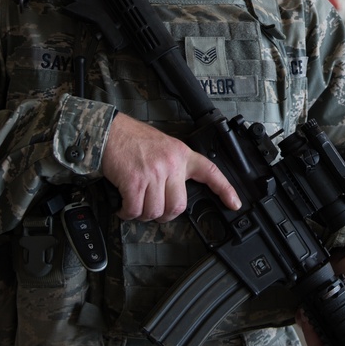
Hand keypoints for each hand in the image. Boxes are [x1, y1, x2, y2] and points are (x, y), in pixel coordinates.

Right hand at [101, 113, 239, 221]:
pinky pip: (135, 210)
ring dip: (142, 214)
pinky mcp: (134, 181)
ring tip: (134, 205)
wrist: (109, 131)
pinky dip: (127, 213)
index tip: (234, 203)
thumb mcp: (164, 146)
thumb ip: (174, 166)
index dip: (225, 190)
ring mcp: (153, 172)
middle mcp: (171, 164)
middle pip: (177, 205)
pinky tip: (123, 207)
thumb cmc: (133, 139)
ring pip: (155, 211)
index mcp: (182, 154)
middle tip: (154, 210)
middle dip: (165, 215)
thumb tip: (173, 192)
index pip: (210, 171)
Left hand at [296, 249, 344, 345]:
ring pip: (314, 340)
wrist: (342, 255)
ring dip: (308, 332)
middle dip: (318, 344)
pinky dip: (302, 319)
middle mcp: (343, 326)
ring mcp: (327, 320)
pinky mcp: (315, 311)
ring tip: (309, 317)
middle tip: (316, 330)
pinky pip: (304, 323)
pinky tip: (304, 310)